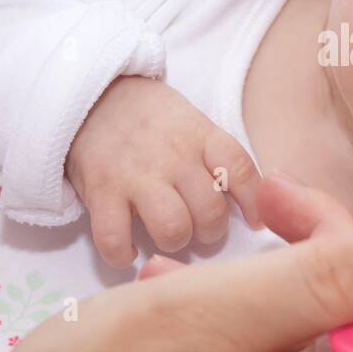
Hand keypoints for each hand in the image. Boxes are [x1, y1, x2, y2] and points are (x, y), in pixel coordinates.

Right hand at [65, 75, 262, 266]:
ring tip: (167, 235)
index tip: (255, 221)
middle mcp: (173, 156)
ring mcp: (136, 175)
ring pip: (171, 229)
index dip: (253, 201)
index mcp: (201, 136)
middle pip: (210, 211)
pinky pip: (115, 239)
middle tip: (199, 227)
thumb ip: (219, 157)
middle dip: (210, 230)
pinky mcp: (101, 192)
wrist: (94, 96)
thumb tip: (258, 200)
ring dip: (174, 242)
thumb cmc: (153, 120)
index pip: (240, 169)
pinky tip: (129, 250)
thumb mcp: (194, 123)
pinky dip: (123, 255)